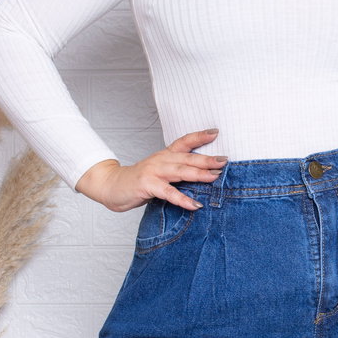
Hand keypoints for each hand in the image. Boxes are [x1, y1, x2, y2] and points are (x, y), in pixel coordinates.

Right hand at [74, 129, 226, 212]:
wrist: (112, 186)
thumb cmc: (139, 181)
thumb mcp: (160, 172)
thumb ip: (177, 172)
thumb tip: (203, 176)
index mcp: (165, 155)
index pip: (184, 142)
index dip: (199, 136)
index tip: (216, 132)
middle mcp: (161, 160)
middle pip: (187, 157)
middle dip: (207, 159)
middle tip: (225, 160)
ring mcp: (153, 172)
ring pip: (180, 172)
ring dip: (199, 174)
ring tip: (215, 177)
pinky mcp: (147, 185)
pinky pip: (168, 192)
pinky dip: (183, 199)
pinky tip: (195, 204)